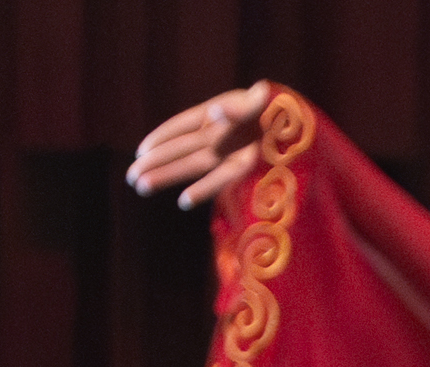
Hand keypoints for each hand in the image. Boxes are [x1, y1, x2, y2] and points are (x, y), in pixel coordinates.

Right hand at [127, 84, 274, 209]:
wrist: (298, 122)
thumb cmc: (274, 106)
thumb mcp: (258, 101)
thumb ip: (236, 109)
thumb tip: (215, 113)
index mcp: (215, 114)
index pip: (180, 125)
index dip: (161, 136)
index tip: (141, 150)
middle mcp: (218, 135)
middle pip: (180, 150)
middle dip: (155, 163)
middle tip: (130, 177)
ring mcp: (229, 153)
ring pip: (192, 166)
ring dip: (168, 176)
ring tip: (142, 186)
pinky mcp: (245, 168)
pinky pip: (219, 179)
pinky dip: (203, 189)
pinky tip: (184, 202)